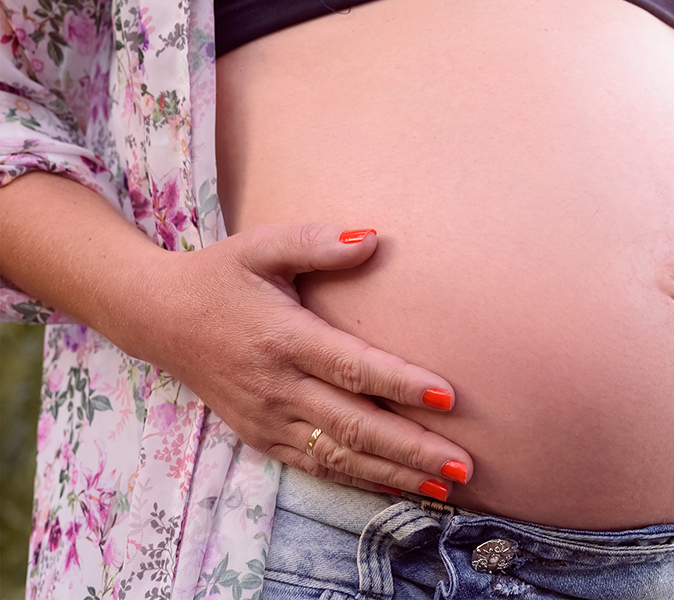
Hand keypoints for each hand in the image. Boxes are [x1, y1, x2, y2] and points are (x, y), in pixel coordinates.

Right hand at [142, 222, 472, 498]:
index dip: (401, 384)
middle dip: (412, 448)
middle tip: (462, 465)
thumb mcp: (261, 246)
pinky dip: (359, 480)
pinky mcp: (260, 436)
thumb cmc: (221, 275)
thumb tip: (372, 239)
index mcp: (284, 337)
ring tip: (444, 485)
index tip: (448, 397)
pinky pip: (315, 466)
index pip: (353, 367)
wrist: (159, 317)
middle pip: (354, 425)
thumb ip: (316, 241)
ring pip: (339, 456)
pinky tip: (398, 486)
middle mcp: (277, 386)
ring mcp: (267, 417)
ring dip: (394, 472)